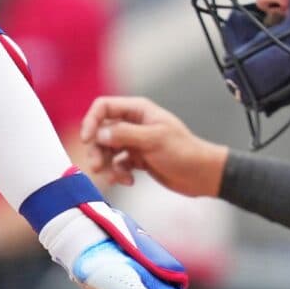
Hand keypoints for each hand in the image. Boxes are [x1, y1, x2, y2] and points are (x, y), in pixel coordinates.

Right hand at [80, 96, 225, 196]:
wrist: (202, 175)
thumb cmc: (184, 152)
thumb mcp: (153, 140)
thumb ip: (124, 134)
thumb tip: (99, 133)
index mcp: (138, 111)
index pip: (104, 107)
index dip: (91, 121)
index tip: (88, 140)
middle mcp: (133, 124)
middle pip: (101, 132)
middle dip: (97, 150)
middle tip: (98, 166)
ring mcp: (134, 142)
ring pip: (107, 150)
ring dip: (106, 165)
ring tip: (116, 177)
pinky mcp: (137, 159)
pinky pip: (117, 164)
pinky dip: (119, 174)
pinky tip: (129, 181)